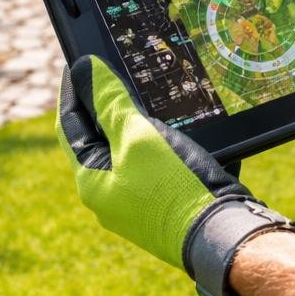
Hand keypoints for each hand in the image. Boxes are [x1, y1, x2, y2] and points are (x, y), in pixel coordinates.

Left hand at [56, 55, 294, 295]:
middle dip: (103, 105)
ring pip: (128, 151)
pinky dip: (155, 139)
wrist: (222, 235)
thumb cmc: (176, 187)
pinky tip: (172, 125)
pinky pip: (152, 164)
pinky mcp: (164, 204)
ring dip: (133, 121)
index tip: (78, 61)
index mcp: (91, 182)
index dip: (74, 90)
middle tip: (110, 71)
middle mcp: (109, 196)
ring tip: (143, 91)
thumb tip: (85, 69)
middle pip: (98, 139)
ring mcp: (137, 204)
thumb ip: (110, 102)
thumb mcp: (139, 136)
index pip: (71, 125)